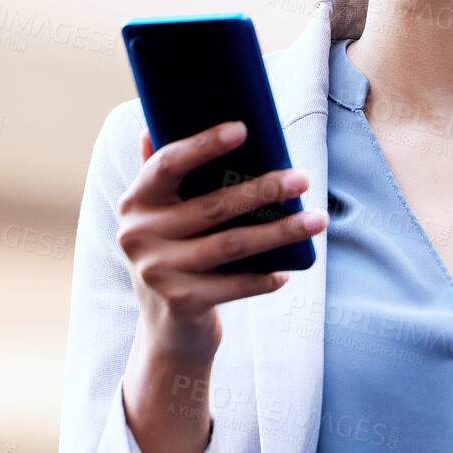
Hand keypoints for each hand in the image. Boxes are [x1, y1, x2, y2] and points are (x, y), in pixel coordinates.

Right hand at [117, 122, 326, 357]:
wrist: (167, 331)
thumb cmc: (176, 258)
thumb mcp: (161, 219)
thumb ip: (158, 176)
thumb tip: (152, 122)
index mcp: (135, 203)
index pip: (167, 164)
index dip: (203, 144)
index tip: (243, 129)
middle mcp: (138, 235)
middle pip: (212, 205)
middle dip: (264, 190)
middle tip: (303, 178)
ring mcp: (158, 271)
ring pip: (232, 244)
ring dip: (280, 231)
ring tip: (317, 220)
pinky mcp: (181, 303)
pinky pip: (234, 286)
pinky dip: (264, 278)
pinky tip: (288, 271)